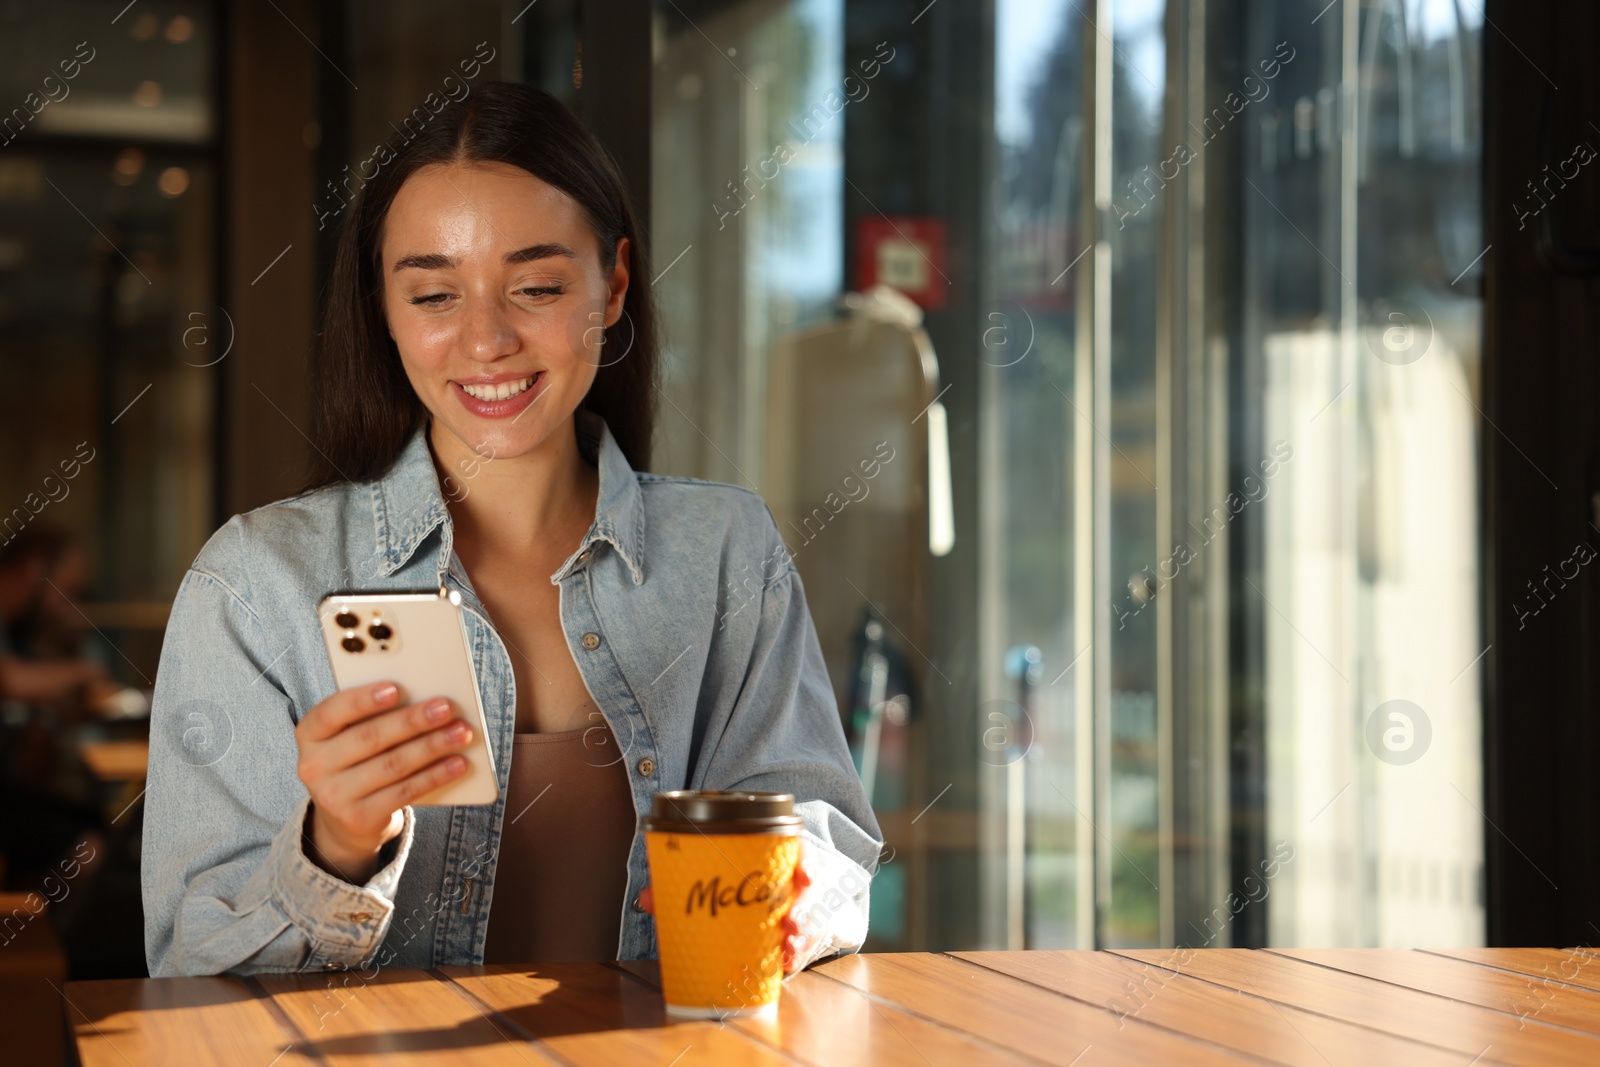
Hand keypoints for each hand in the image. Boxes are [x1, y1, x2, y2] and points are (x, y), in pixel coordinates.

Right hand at [295, 681, 473, 883]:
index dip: (363, 700)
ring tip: (461, 733)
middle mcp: (313, 766)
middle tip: (446, 707)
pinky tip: (458, 763)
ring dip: (432, 746)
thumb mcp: (350, 735)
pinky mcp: (359, 818)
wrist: (344, 817)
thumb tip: (423, 697)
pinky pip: (405, 791)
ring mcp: (334, 796)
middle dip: (412, 720)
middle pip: (370, 738)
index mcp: (309, 734)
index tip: (396, 688)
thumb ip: (372, 715)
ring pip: (392, 765)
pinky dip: (436, 775)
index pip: (331, 712)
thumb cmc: (357, 758)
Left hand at [635, 860, 815, 974]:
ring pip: (809, 924)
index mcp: (778, 862)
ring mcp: (799, 913)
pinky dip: (796, 958)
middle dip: (803, 909)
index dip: (806, 864)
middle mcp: (794, 885)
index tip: (804, 877)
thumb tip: (647, 898)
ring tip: (789, 950)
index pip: (802, 856)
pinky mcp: (798, 938)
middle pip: (808, 894)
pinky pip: (803, 948)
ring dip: (801, 939)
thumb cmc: (729, 887)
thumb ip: (677, 889)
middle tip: (791, 923)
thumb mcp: (709, 881)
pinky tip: (786, 965)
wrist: (748, 901)